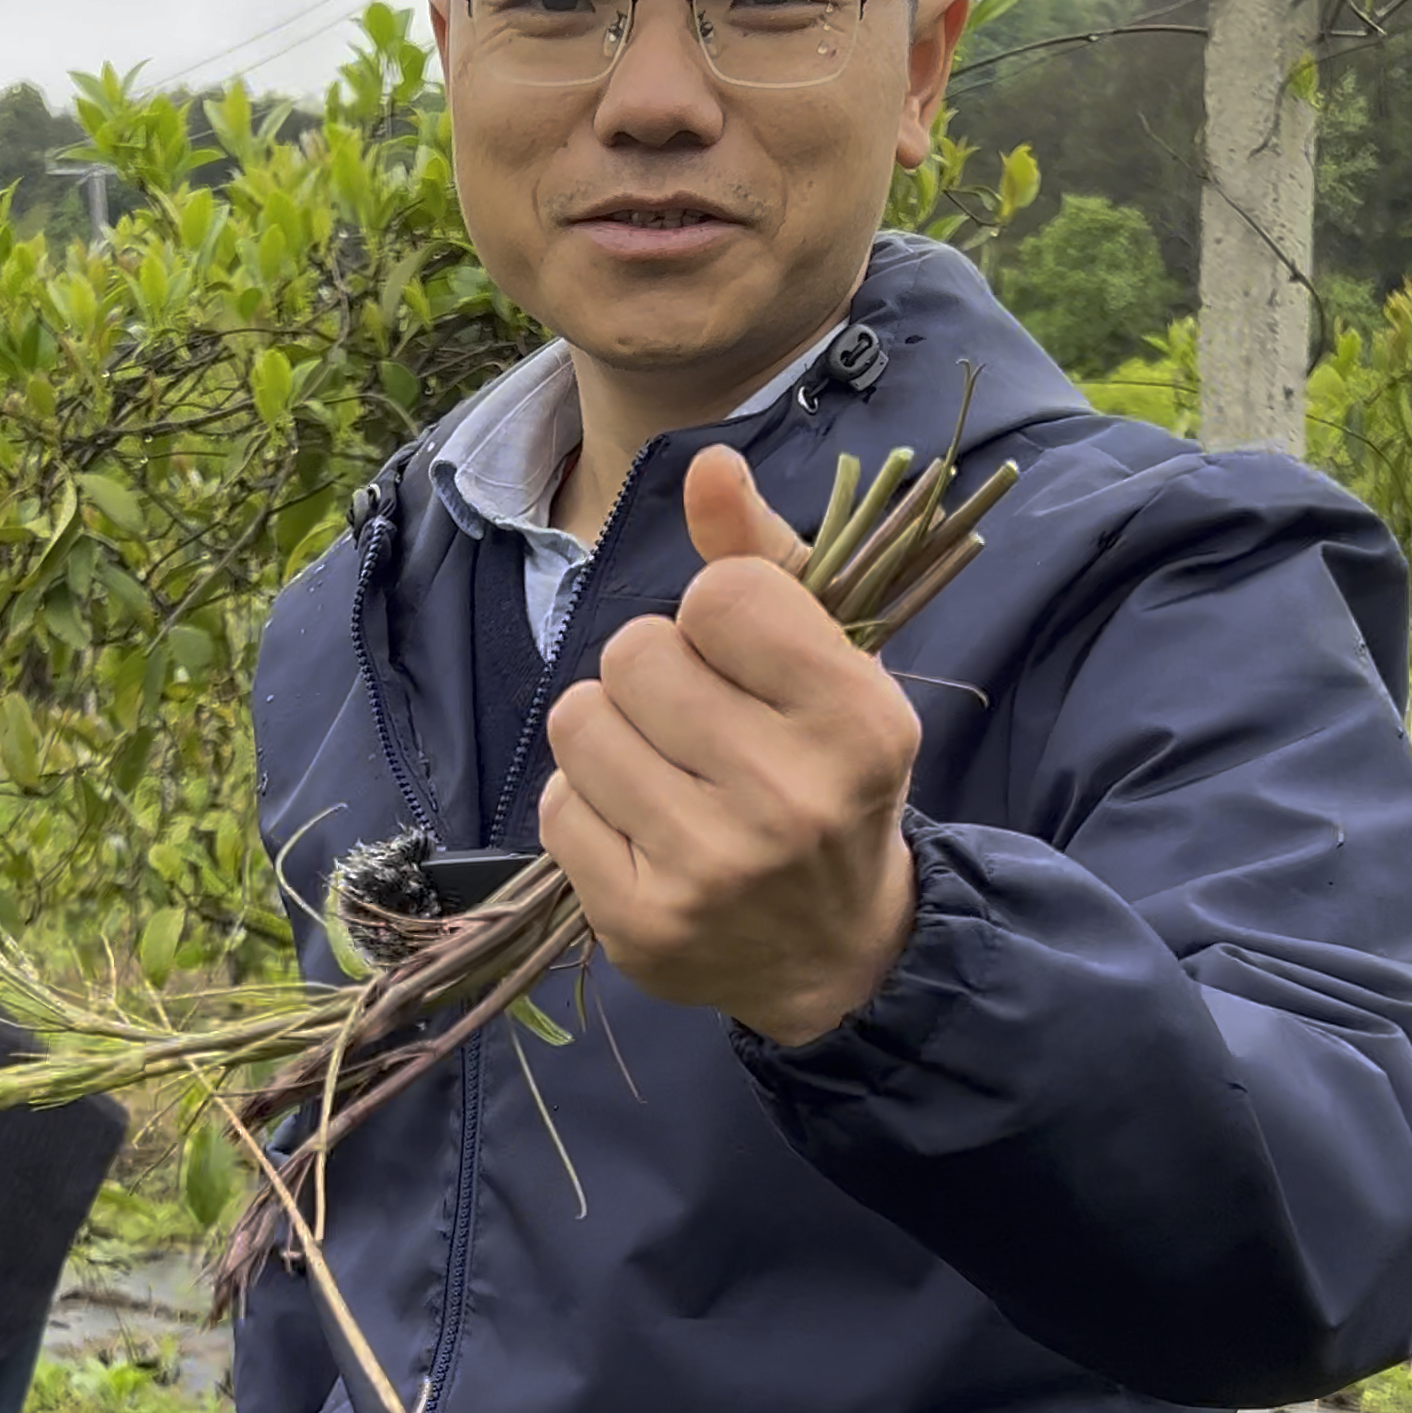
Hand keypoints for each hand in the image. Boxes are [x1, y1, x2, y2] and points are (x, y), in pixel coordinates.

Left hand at [539, 443, 920, 1047]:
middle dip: (654, 672)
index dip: (714, 616)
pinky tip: (640, 826)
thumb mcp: (827, 667)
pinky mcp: (641, 921)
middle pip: (635, 651)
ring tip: (661, 767)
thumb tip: (707, 462)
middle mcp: (788, 798)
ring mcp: (710, 867)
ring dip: (608, 731)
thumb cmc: (824, 779)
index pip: (721, 595)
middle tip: (696, 723)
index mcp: (855, 722)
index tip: (741, 662)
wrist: (834, 950)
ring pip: (578, 720)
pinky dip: (586, 803)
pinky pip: (556, 804)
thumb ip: (763, 560)